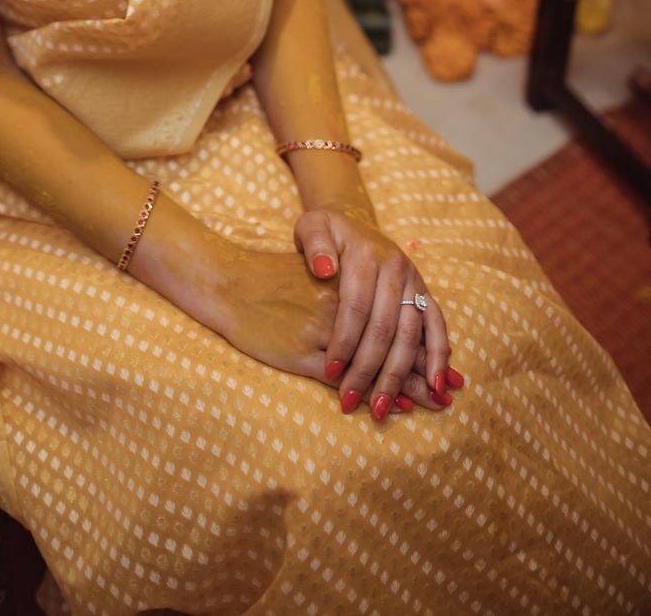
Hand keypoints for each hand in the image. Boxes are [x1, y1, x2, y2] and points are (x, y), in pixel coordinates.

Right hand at [204, 241, 448, 414]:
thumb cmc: (279, 279)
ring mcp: (322, 330)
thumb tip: (404, 313)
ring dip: (398, 386)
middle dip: (420, 372)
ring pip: (372, 361)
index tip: (449, 373)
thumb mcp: (322, 275)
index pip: (400, 317)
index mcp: (353, 281)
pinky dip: (366, 390)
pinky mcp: (301, 351)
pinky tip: (384, 404)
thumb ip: (358, 292)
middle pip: (393, 341)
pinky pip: (343, 377)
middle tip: (444, 397)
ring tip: (423, 405)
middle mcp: (341, 303)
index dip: (427, 348)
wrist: (232, 282)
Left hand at [293, 204, 455, 419]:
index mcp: (366, 253)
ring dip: (398, 374)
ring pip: (411, 334)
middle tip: (349, 401)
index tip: (330, 372)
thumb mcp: (311, 226)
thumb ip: (314, 244)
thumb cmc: (325, 232)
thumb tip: (324, 270)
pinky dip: (439, 357)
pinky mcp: (424, 291)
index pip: (356, 305)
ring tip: (382, 407)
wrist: (351, 221)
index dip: (344, 341)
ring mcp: (414, 280)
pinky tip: (434, 387)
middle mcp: (395, 267)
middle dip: (367, 369)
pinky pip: (437, 326)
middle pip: (384, 326)